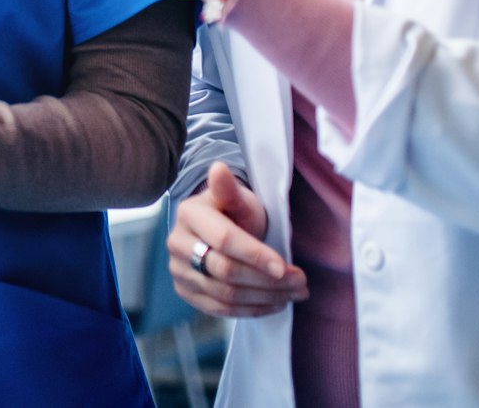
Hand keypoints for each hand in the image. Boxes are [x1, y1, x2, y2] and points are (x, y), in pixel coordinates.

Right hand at [168, 163, 306, 317]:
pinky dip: (250, 310)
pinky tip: (274, 304)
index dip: (255, 255)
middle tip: (301, 283)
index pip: (224, 240)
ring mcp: (178, 271)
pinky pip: (219, 309)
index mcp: (189, 214)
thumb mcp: (238, 198)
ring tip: (294, 294)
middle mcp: (177, 244)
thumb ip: (229, 189)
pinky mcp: (185, 291)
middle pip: (225, 272)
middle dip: (267, 281)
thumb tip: (219, 168)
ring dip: (265, 298)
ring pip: (225, 295)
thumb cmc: (234, 212)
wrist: (219, 229)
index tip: (285, 267)